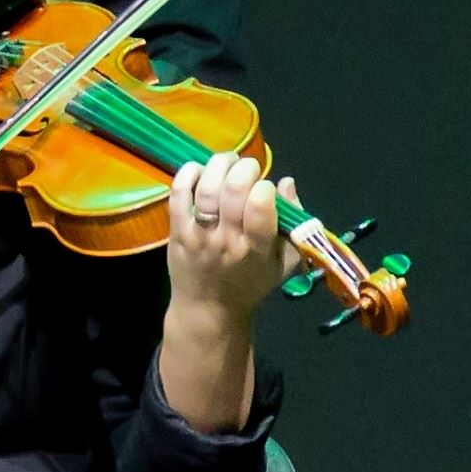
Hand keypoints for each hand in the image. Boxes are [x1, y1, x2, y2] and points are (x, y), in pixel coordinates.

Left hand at [159, 152, 290, 321]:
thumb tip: (286, 182)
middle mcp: (227, 239)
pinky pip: (178, 193)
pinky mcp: (177, 230)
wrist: (208, 309)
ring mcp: (199, 234)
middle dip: (245, 168)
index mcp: (256, 249)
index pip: (260, 206)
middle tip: (249, 169)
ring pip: (206, 187)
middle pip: (233, 189)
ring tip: (229, 162)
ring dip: (219, 164)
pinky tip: (201, 170)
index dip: (265, 188)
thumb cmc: (251, 285)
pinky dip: (188, 173)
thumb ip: (293, 225)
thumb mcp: (284, 263)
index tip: (266, 189)